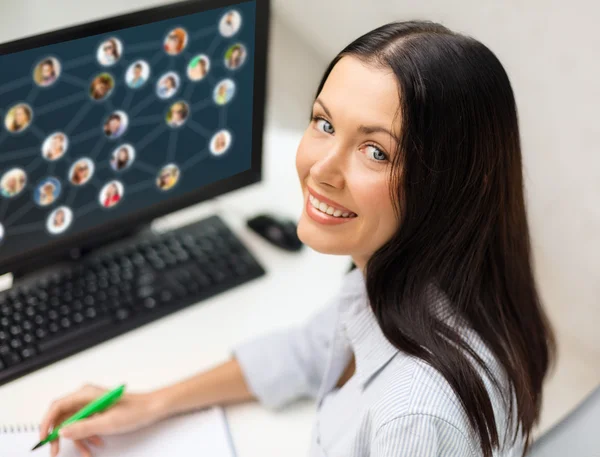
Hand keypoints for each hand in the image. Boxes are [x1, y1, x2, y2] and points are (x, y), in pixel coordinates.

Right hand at [40, 384, 163, 456]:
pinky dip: (87, 436)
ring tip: (86, 452)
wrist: (152, 408)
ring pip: (74, 423)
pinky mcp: (98, 410)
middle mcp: (86, 396)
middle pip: (63, 416)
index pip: (57, 406)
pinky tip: (95, 444)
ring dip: (77, 439)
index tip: (44, 439)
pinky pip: (85, 424)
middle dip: (60, 435)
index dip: (46, 423)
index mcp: (86, 393)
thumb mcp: (108, 423)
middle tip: (57, 451)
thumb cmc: (135, 410)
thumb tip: (62, 431)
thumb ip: (83, 427)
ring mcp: (92, 403)